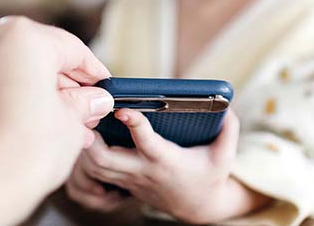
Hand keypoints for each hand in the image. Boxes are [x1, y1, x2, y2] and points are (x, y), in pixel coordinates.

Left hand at [0, 16, 112, 223]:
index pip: (73, 49)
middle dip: (67, 86)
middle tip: (87, 111)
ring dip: (43, 94)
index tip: (103, 88)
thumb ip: (84, 104)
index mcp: (24, 38)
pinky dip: (16, 99)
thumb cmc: (18, 153)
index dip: (94, 73)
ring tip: (65, 125)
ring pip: (17, 71)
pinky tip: (35, 126)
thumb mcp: (71, 123)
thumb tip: (93, 99)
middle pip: (42, 56)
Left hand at [68, 108, 270, 223]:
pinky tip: (87, 139)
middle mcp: (143, 171)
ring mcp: (129, 179)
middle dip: (91, 136)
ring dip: (84, 144)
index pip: (147, 143)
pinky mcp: (122, 182)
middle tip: (88, 110)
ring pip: (93, 167)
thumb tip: (226, 107)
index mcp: (166, 160)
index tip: (123, 108)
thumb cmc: (210, 175)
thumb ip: (229, 130)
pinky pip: (92, 175)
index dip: (134, 124)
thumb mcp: (225, 156)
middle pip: (104, 159)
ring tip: (84, 118)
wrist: (198, 206)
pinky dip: (84, 158)